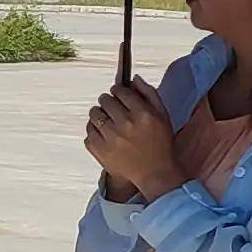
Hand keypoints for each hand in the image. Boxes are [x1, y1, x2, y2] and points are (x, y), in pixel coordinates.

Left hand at [83, 78, 179, 201]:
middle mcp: (125, 124)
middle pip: (104, 100)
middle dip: (108, 102)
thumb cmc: (161, 143)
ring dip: (100, 115)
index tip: (119, 95)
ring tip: (109, 122)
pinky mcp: (100, 150)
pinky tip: (105, 135)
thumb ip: (149, 94)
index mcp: (142, 114)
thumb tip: (133, 78)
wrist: (155, 173)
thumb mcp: (163, 116)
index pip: (120, 90)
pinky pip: (88, 132)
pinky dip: (94, 131)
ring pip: (94, 114)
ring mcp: (111, 138)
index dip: (119, 91)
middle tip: (114, 109)